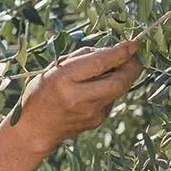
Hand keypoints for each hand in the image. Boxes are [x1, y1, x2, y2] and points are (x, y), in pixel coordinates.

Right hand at [18, 39, 141, 154]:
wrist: (36, 129)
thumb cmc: (42, 92)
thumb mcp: (54, 69)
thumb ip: (81, 58)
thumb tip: (110, 50)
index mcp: (63, 79)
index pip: (100, 63)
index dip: (121, 52)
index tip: (134, 42)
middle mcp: (79, 98)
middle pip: (119, 81)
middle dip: (132, 66)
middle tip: (133, 55)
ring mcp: (90, 112)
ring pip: (119, 90)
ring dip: (123, 75)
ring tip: (114, 67)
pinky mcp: (97, 121)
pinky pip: (111, 99)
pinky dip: (111, 88)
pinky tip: (99, 86)